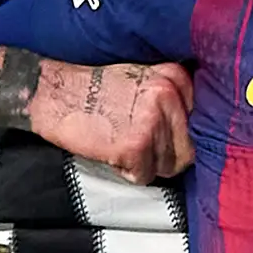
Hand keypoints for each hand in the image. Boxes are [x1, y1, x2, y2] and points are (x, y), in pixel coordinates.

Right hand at [25, 59, 193, 183]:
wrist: (54, 94)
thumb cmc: (94, 90)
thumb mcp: (142, 78)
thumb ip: (171, 98)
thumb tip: (195, 131)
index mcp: (174, 77)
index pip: (199, 122)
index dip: (176, 135)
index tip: (158, 133)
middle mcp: (168, 96)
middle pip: (188, 149)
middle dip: (165, 155)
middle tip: (139, 146)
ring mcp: (153, 121)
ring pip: (168, 166)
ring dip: (145, 164)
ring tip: (121, 143)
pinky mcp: (136, 146)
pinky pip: (145, 176)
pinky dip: (128, 172)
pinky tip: (112, 152)